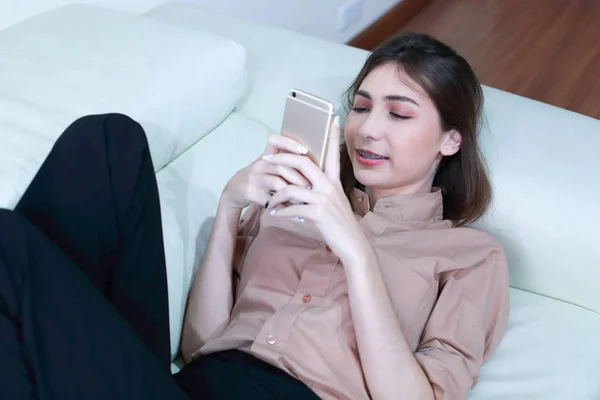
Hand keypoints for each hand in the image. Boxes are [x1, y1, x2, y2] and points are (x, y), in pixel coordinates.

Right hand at [221, 134, 310, 208]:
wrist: (234, 189)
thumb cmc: (258, 178)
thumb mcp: (268, 167)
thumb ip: (284, 165)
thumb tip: (311, 168)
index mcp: (266, 156)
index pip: (275, 141)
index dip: (289, 143)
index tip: (304, 151)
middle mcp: (259, 164)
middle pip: (282, 167)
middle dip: (299, 178)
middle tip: (311, 188)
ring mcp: (254, 178)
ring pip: (277, 183)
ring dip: (292, 193)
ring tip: (302, 201)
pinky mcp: (250, 192)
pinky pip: (270, 199)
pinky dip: (282, 207)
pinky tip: (291, 213)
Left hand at [264, 116, 366, 259]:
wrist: (352, 244)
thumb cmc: (339, 224)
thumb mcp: (333, 202)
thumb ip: (320, 191)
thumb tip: (301, 185)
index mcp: (333, 181)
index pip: (332, 154)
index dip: (332, 136)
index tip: (332, 118)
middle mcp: (329, 186)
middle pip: (303, 163)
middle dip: (282, 159)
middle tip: (266, 159)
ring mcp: (323, 199)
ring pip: (291, 188)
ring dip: (276, 194)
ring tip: (269, 200)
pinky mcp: (318, 213)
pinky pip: (292, 208)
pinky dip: (280, 211)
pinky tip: (274, 214)